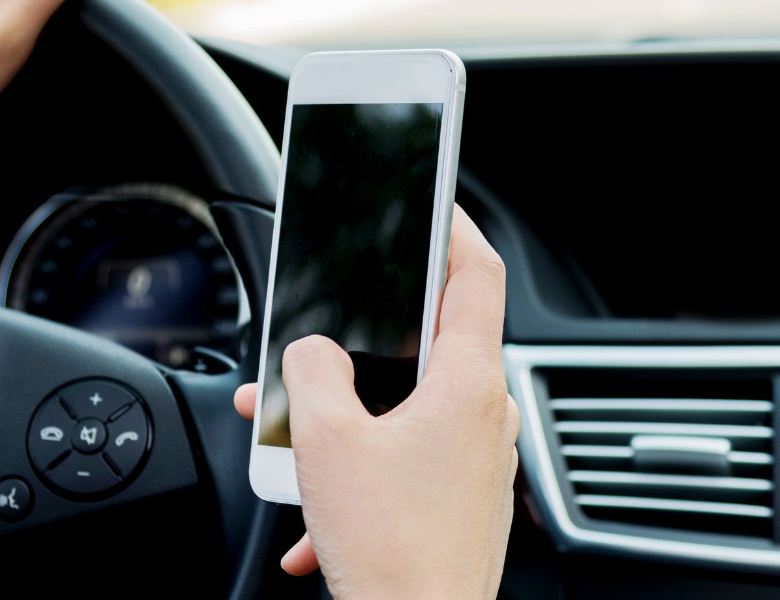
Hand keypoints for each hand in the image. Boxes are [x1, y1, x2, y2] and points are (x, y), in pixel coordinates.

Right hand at [234, 205, 517, 598]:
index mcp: (467, 383)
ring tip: (295, 441)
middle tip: (321, 336)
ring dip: (349, 418)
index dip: (452, 224)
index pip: (476, 273)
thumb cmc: (393, 551)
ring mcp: (477, 461)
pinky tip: (316, 514)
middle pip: (427, 344)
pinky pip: (407, 463)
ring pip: (407, 410)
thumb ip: (312, 372)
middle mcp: (484, 416)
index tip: (433, 198)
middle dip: (362, 342)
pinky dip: (360, 473)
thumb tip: (312, 353)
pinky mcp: (461, 501)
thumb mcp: (325, 441)